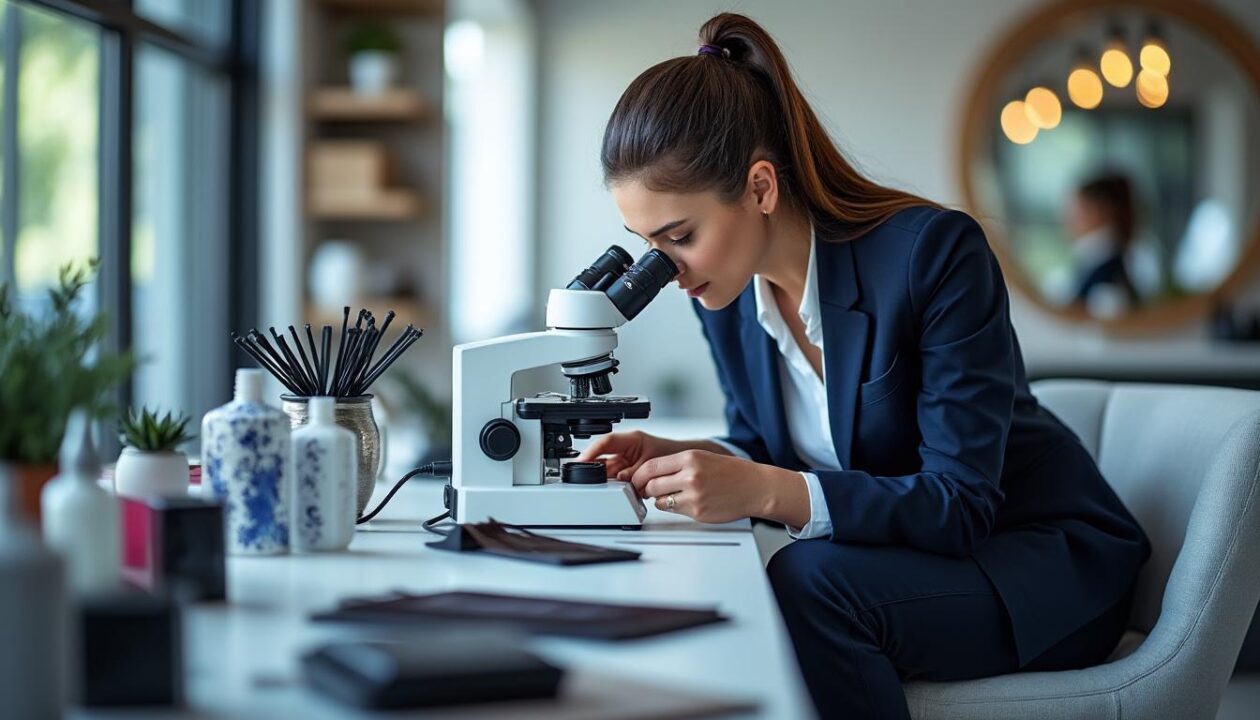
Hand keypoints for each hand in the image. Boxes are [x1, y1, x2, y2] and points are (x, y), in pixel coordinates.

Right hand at [576, 430, 675, 481]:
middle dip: (597, 470)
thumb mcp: (651, 463)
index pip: (606, 442)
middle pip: (604, 458)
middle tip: (592, 481)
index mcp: (631, 439)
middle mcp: (626, 448)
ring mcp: (626, 460)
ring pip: (609, 471)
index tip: (582, 461)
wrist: (683, 463)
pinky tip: (620, 490)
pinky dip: (616, 485)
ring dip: (608, 480)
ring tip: (612, 488)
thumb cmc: (672, 455)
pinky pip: (617, 478)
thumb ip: (634, 472)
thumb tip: (618, 479)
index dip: (592, 451)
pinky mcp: (629, 471)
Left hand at [628, 449, 778, 524]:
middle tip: (651, 490)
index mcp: (690, 458)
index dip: (639, 475)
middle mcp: (690, 476)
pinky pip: (674, 511)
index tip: (637, 479)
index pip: (651, 467)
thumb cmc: (731, 472)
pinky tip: (689, 502)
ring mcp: (694, 495)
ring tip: (673, 495)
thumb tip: (651, 473)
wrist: (755, 487)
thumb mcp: (702, 457)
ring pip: (659, 501)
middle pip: (651, 485)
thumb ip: (677, 464)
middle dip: (647, 489)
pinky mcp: (698, 512)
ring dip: (660, 499)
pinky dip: (675, 508)